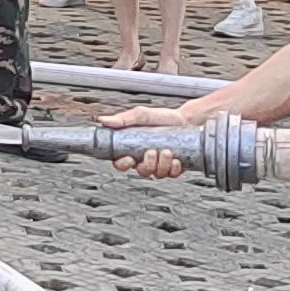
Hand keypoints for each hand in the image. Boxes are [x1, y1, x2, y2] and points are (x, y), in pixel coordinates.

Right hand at [100, 98, 214, 176]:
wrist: (185, 119)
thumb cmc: (161, 118)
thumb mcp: (141, 115)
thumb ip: (123, 119)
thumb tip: (103, 121)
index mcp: (132, 149)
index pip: (120, 163)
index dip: (122, 165)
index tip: (128, 159)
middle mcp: (145, 160)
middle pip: (140, 172)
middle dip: (147, 165)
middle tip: (152, 151)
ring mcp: (160, 165)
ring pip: (156, 174)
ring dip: (162, 165)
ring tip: (167, 151)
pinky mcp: (174, 168)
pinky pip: (171, 175)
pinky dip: (174, 169)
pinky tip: (177, 160)